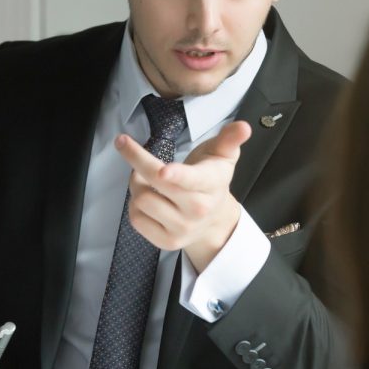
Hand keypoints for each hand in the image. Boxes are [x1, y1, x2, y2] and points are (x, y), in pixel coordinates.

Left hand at [116, 120, 250, 271]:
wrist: (214, 220)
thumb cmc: (212, 180)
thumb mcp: (223, 156)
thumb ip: (230, 139)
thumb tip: (244, 127)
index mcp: (212, 184)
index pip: (193, 180)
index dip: (177, 175)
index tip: (163, 171)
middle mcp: (198, 209)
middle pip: (156, 182)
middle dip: (136, 159)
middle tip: (125, 144)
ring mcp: (182, 228)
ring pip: (141, 199)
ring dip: (136, 183)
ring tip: (145, 178)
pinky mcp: (166, 242)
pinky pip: (137, 219)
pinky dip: (135, 205)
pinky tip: (148, 198)